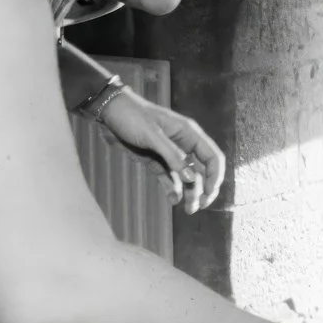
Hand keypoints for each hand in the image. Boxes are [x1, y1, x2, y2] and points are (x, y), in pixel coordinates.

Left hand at [96, 88, 227, 211]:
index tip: (208, 193)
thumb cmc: (131, 116)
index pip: (212, 157)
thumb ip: (172, 157)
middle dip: (203, 189)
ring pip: (187, 178)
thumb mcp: (152, 135)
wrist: (108, 113)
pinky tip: (173, 200)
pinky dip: (174, 190)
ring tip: (188, 209)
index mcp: (188, 133)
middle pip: (202, 171)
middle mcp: (183, 145)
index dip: (214, 176)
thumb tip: (191, 179)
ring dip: (190, 193)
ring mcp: (170, 154)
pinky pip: (170, 179)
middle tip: (198, 206)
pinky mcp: (156, 161)